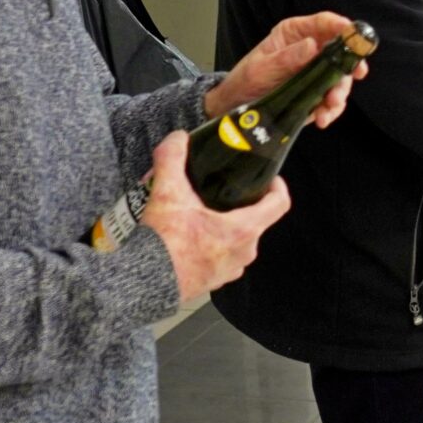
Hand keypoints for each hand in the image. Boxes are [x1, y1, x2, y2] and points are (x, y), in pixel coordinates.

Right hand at [140, 133, 289, 303]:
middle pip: (255, 220)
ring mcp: (230, 270)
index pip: (280, 204)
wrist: (142, 284)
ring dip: (224, 224)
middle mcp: (244, 253)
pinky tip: (190, 235)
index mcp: (244, 230)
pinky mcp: (214, 282)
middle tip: (220, 190)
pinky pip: (221, 257)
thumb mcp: (167, 193)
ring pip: (236, 239)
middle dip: (240, 203)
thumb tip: (178, 138)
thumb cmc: (163, 243)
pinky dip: (211, 244)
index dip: (278, 186)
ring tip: (201, 211)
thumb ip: (172, 159)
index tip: (268, 177)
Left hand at [206, 12, 364, 126]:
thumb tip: (312, 45)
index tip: (356, 37)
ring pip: (340, 78)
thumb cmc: (245, 80)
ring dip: (339, 94)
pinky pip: (332, 99)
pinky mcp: (316, 92)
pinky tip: (323, 118)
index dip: (342, 27)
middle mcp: (310, 50)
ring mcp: (316, 72)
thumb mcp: (261, 68)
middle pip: (340, 52)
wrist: (236, 107)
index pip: (324, 23)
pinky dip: (331, 109)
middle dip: (347, 68)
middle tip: (351, 78)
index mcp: (295, 34)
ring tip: (328, 108)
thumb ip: (286, 58)